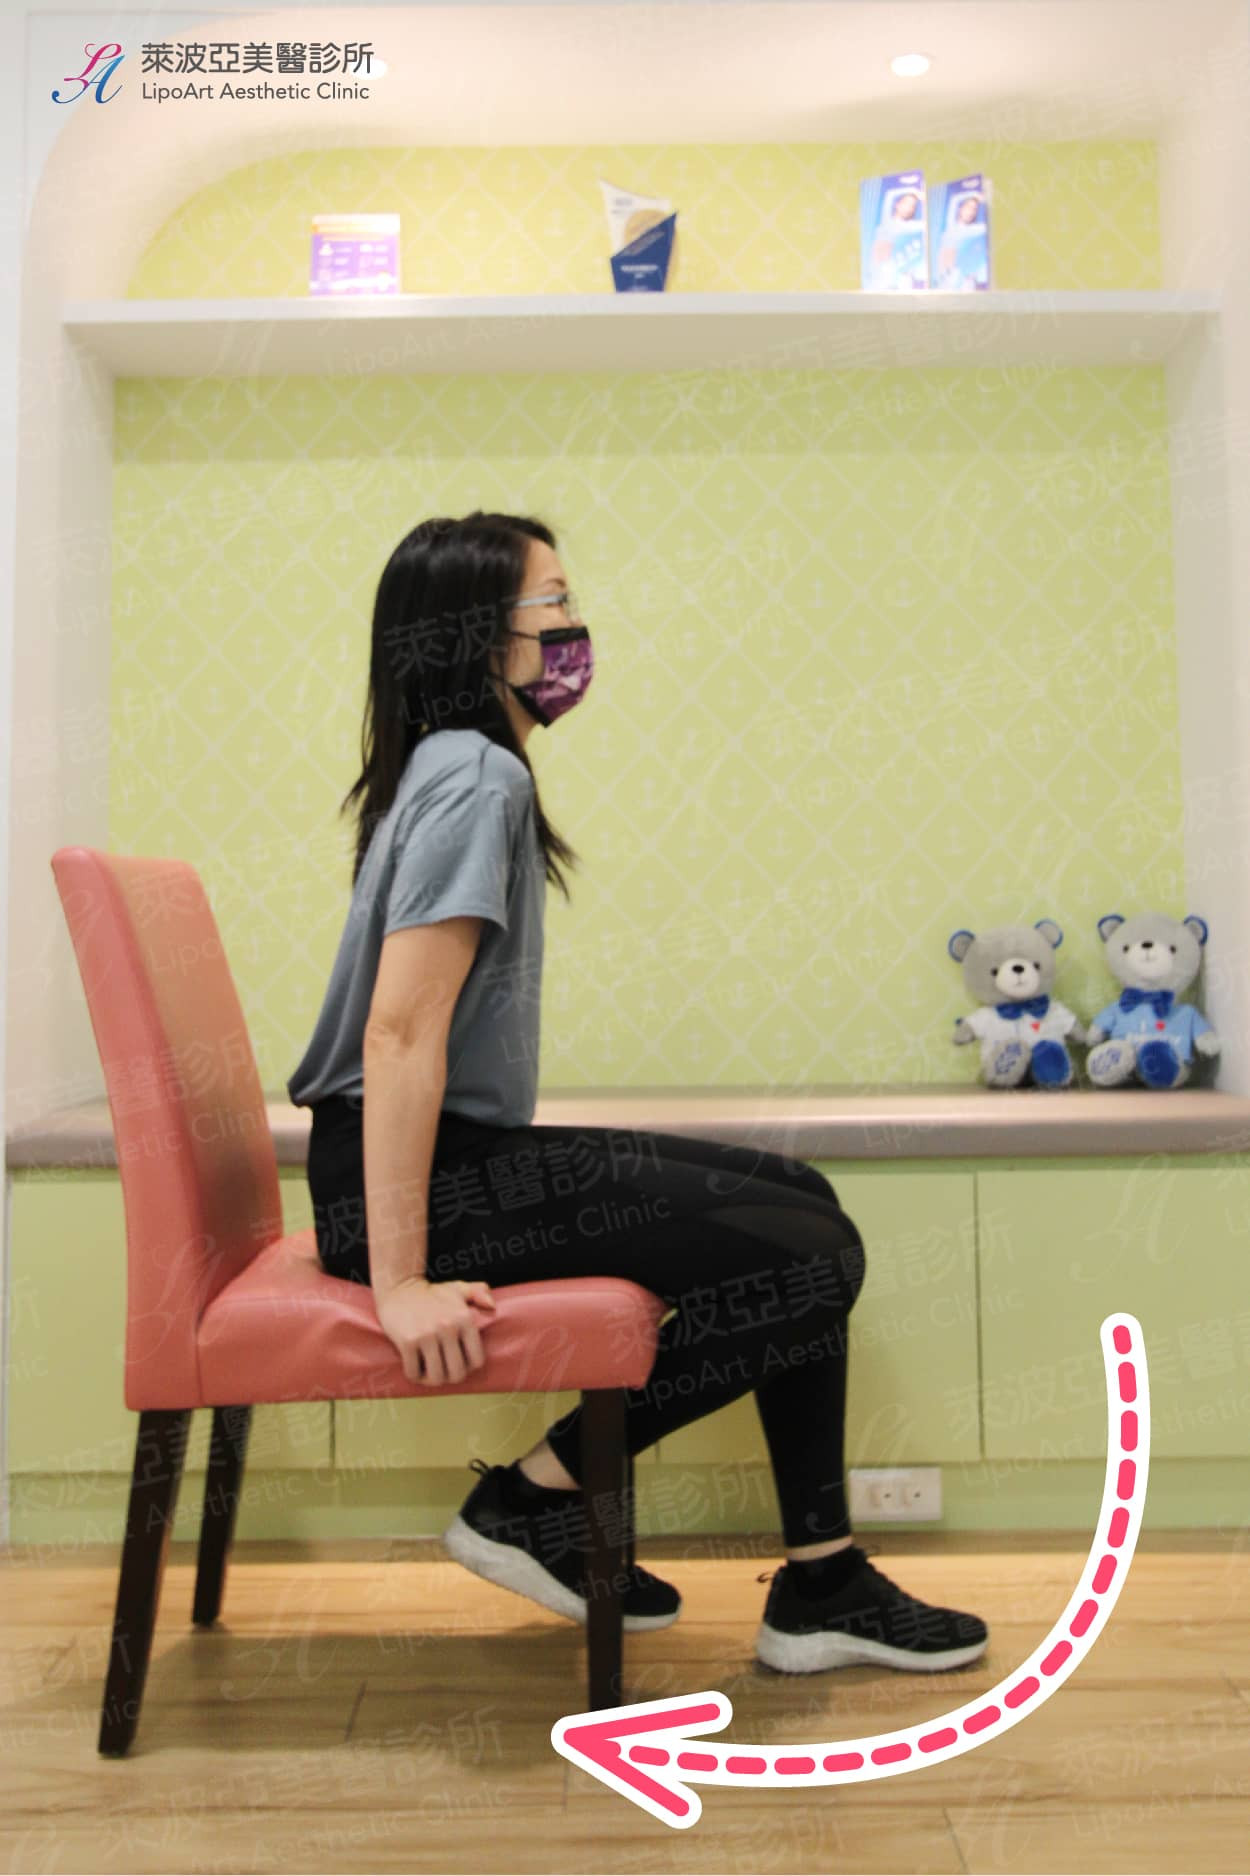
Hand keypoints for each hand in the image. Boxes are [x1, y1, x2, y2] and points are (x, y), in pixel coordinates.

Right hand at [375, 1276, 496, 1386]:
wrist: (399, 1287)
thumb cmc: (431, 1293)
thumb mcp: (458, 1289)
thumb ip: (479, 1292)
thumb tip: (492, 1306)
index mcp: (465, 1319)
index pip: (477, 1360)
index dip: (468, 1367)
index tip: (459, 1363)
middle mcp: (448, 1328)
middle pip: (457, 1374)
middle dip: (449, 1377)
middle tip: (442, 1370)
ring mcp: (427, 1335)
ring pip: (436, 1377)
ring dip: (431, 1380)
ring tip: (427, 1371)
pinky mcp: (407, 1341)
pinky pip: (414, 1372)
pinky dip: (414, 1375)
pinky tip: (414, 1366)